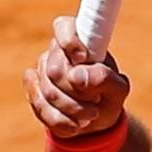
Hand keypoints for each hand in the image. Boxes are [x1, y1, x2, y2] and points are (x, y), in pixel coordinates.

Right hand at [29, 19, 129, 147]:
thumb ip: (104, 78)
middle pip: (55, 70)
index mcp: (80, 40)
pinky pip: (39, 105)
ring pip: (47, 92)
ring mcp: (42, 69)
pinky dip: (60, 120)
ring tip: (89, 116)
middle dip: (77, 94)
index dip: (69, 41)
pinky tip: (74, 124)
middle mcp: (57, 51)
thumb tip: (77, 76)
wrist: (95, 121)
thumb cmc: (108, 97)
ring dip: (72, 110)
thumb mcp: (118, 90)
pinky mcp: (33, 90)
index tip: (82, 58)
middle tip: (95, 105)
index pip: (64, 27)